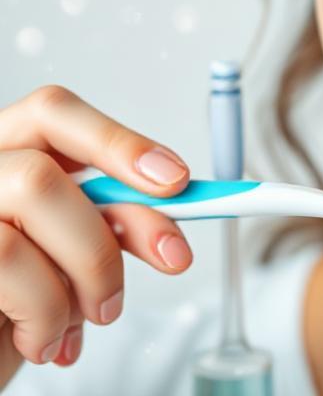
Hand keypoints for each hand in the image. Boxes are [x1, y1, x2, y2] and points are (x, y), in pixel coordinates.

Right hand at [0, 86, 193, 385]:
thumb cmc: (20, 303)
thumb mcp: (77, 255)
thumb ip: (120, 225)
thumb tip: (170, 233)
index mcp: (11, 155)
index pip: (53, 113)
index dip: (119, 141)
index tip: (176, 180)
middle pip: (43, 172)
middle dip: (116, 228)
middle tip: (168, 264)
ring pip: (27, 215)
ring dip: (88, 277)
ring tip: (93, 316)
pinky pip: (8, 263)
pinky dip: (46, 314)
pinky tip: (44, 339)